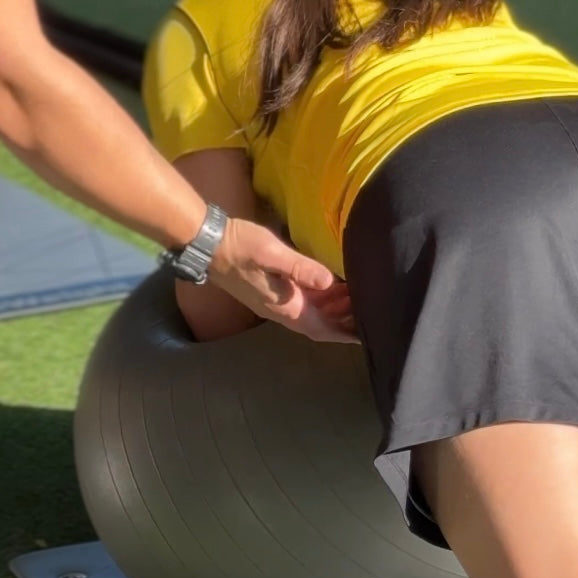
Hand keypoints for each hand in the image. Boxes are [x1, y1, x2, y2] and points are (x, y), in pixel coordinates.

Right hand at [208, 217, 358, 343]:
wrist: (208, 243)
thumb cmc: (239, 246)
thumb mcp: (271, 252)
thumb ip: (300, 267)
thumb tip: (329, 282)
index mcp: (285, 307)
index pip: (321, 329)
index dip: (345, 334)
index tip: (367, 335)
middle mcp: (281, 310)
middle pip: (319, 323)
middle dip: (343, 319)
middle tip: (369, 306)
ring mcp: (273, 301)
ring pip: (310, 313)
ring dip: (332, 308)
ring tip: (355, 294)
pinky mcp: (269, 290)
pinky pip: (301, 301)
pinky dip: (318, 298)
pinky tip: (328, 285)